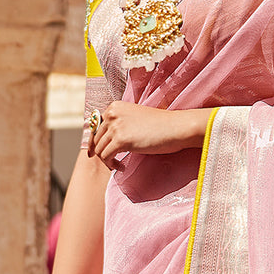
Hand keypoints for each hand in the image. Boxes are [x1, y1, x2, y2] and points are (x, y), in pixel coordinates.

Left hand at [87, 103, 212, 167]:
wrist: (177, 128)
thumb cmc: (161, 125)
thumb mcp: (135, 118)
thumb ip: (120, 123)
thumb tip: (106, 139)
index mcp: (114, 107)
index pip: (96, 127)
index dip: (99, 142)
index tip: (106, 152)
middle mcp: (112, 114)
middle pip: (96, 139)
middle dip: (103, 152)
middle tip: (114, 161)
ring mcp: (115, 126)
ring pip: (99, 149)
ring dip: (107, 160)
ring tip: (118, 165)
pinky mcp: (121, 140)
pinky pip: (106, 157)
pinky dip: (112, 164)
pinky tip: (122, 166)